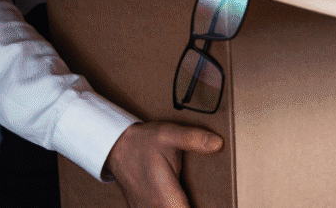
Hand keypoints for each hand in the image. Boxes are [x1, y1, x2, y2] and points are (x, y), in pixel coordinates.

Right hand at [105, 121, 222, 207]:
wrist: (117, 147)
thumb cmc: (144, 142)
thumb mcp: (169, 134)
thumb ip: (193, 139)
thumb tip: (218, 143)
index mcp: (165, 195)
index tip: (218, 204)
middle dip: (194, 205)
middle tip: (212, 199)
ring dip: (183, 206)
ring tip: (195, 198)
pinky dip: (175, 205)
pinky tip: (182, 200)